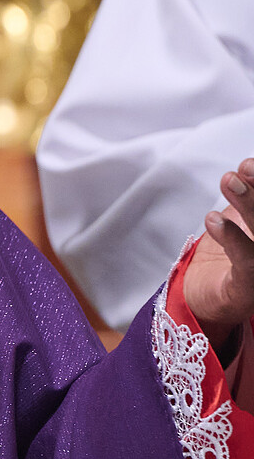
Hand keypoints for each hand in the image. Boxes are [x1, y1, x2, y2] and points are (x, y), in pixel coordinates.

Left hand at [183, 158, 253, 347]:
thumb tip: (247, 165)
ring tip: (228, 180)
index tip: (250, 164)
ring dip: (250, 205)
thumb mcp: (245, 216)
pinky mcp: (250, 290)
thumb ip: (249, 192)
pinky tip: (214, 220)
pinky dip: (233, 239)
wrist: (209, 293)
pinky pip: (248, 264)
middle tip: (246, 167)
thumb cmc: (235, 249)